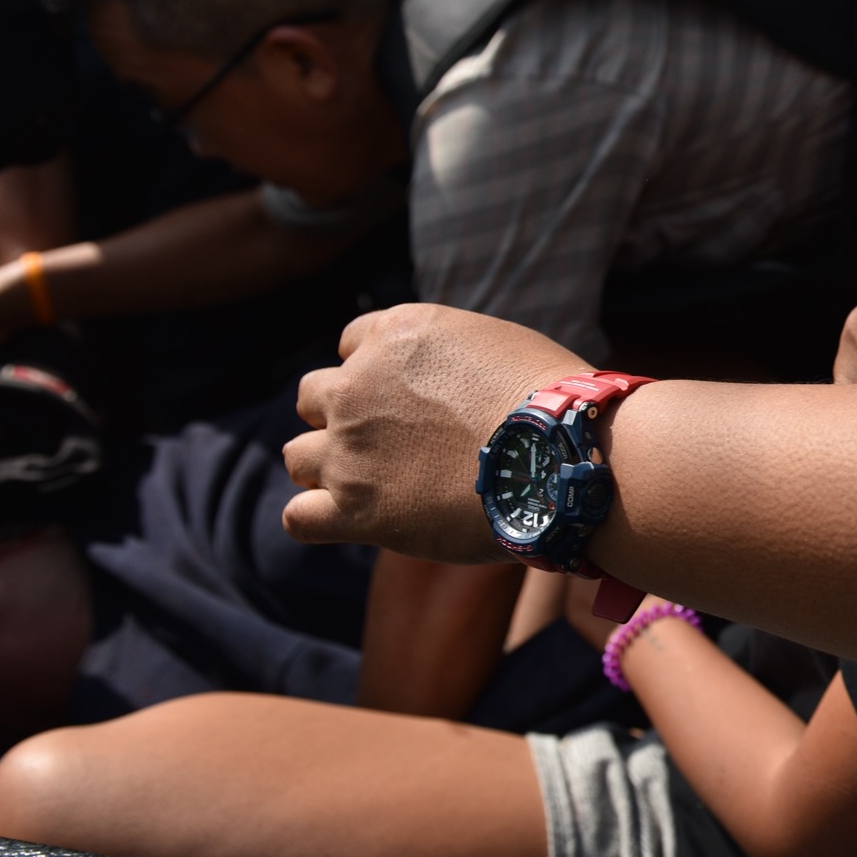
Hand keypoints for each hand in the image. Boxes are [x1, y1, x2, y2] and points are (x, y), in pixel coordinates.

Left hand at [283, 304, 587, 558]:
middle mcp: (357, 385)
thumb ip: (449, 357)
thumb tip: (446, 386)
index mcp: (393, 335)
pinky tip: (347, 520)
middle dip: (344, 417)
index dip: (377, 373)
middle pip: (314, 397)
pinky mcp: (355, 508)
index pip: (351, 345)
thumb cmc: (551, 403)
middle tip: (391, 443)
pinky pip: (298, 518)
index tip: (408, 400)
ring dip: (326, 467)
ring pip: (297, 456)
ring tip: (374, 485)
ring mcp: (349, 448)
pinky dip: (316, 518)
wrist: (559, 455)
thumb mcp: (496, 345)